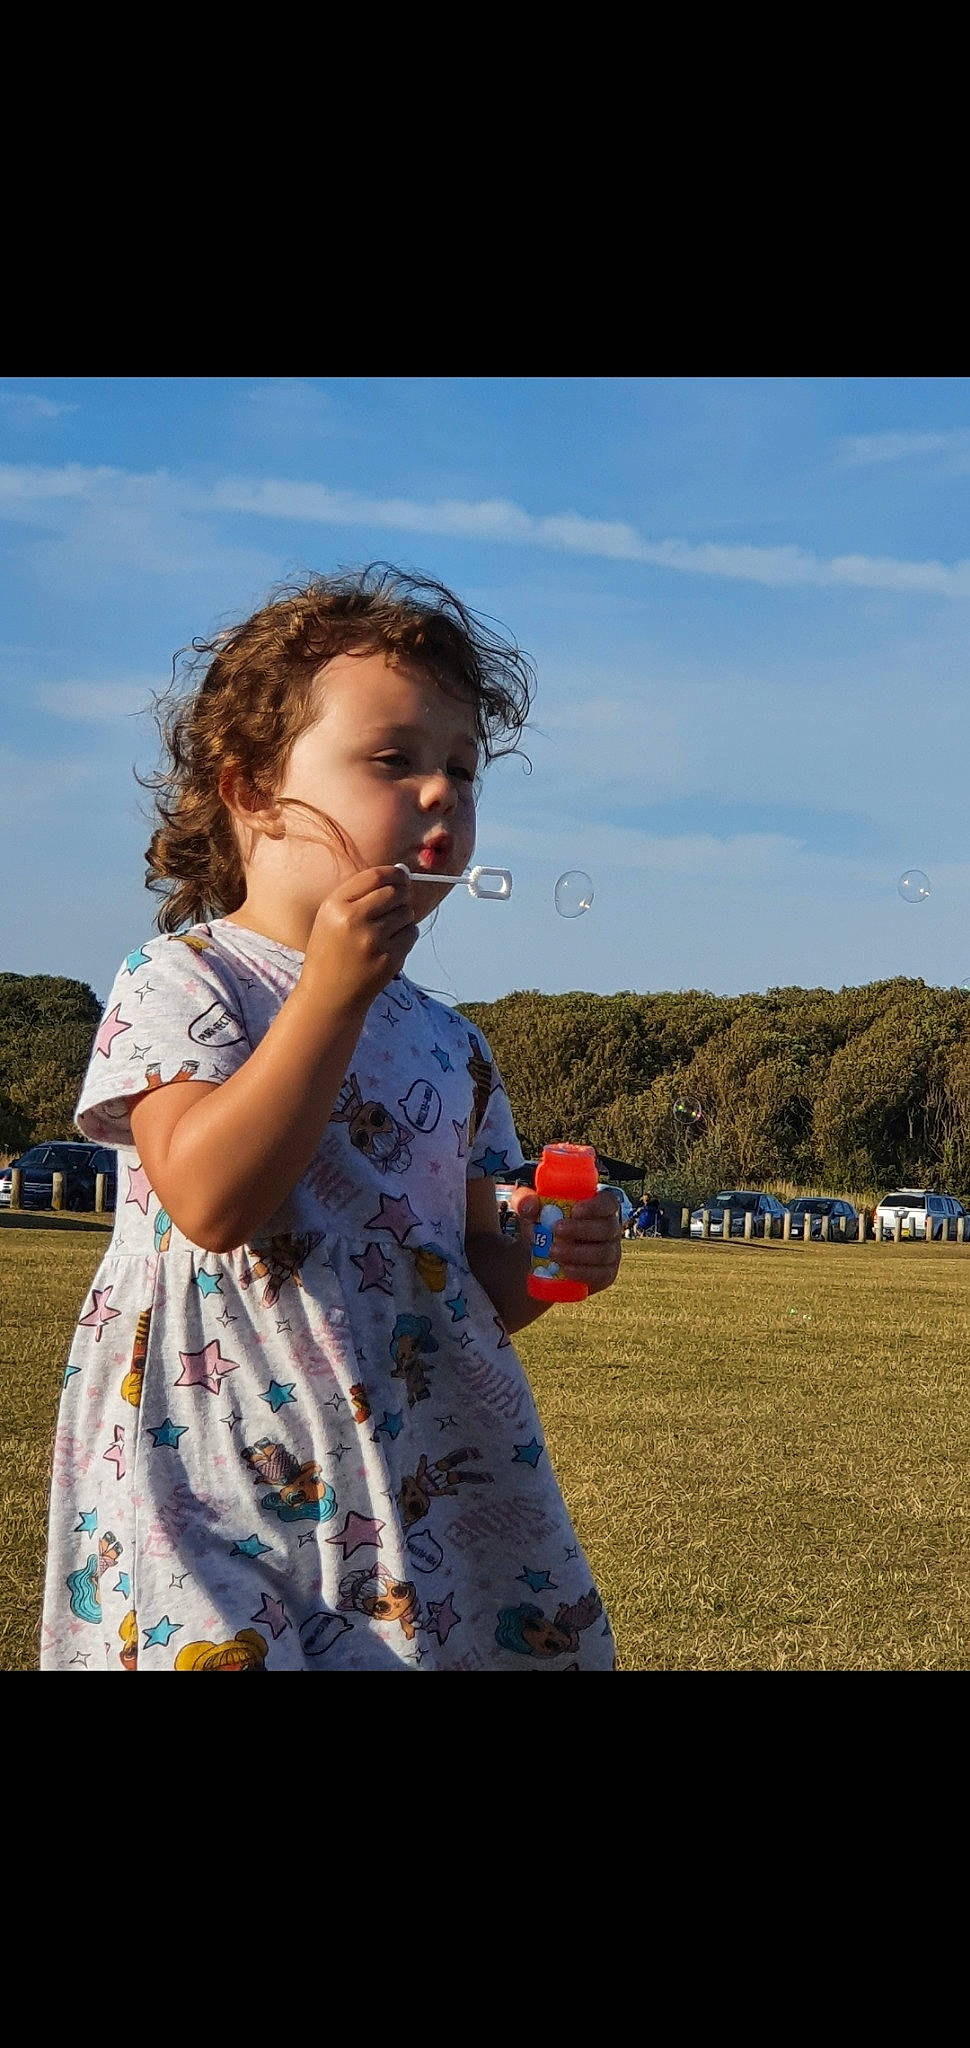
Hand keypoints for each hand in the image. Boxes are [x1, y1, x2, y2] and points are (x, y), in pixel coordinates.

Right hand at [303, 865, 417, 1009]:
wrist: (328, 995)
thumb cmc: (330, 951)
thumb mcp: (330, 916)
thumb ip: (360, 892)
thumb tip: (401, 873)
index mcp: (336, 906)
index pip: (375, 876)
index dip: (394, 873)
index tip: (401, 875)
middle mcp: (354, 920)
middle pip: (395, 892)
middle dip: (401, 894)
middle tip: (397, 902)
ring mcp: (373, 941)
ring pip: (407, 913)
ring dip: (402, 917)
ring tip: (385, 930)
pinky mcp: (389, 958)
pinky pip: (412, 933)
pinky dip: (406, 935)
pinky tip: (389, 944)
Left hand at [513, 1188, 621, 1297]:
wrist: (541, 1259)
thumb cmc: (543, 1227)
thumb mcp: (530, 1211)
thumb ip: (524, 1201)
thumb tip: (530, 1207)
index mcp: (597, 1208)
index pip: (608, 1202)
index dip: (596, 1206)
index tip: (574, 1210)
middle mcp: (609, 1229)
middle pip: (607, 1228)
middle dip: (582, 1229)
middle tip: (556, 1230)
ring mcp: (610, 1253)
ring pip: (603, 1253)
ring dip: (578, 1253)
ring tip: (552, 1252)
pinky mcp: (605, 1274)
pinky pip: (601, 1274)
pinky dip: (583, 1272)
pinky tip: (566, 1270)